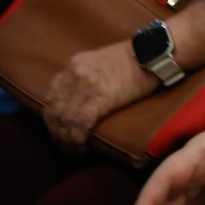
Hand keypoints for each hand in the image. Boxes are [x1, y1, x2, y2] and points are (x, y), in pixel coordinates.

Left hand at [42, 41, 157, 153]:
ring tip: (73, 152)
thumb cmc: (135, 58)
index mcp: (73, 65)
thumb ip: (86, 76)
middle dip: (56, 133)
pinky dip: (77, 140)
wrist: (153, 52)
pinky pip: (79, 125)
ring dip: (65, 141)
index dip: (51, 119)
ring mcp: (84, 85)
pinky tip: (82, 149)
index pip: (50, 96)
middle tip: (64, 147)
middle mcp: (74, 74)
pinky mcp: (98, 97)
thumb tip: (79, 99)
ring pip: (64, 121)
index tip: (58, 131)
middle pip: (54, 111)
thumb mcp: (101, 61)